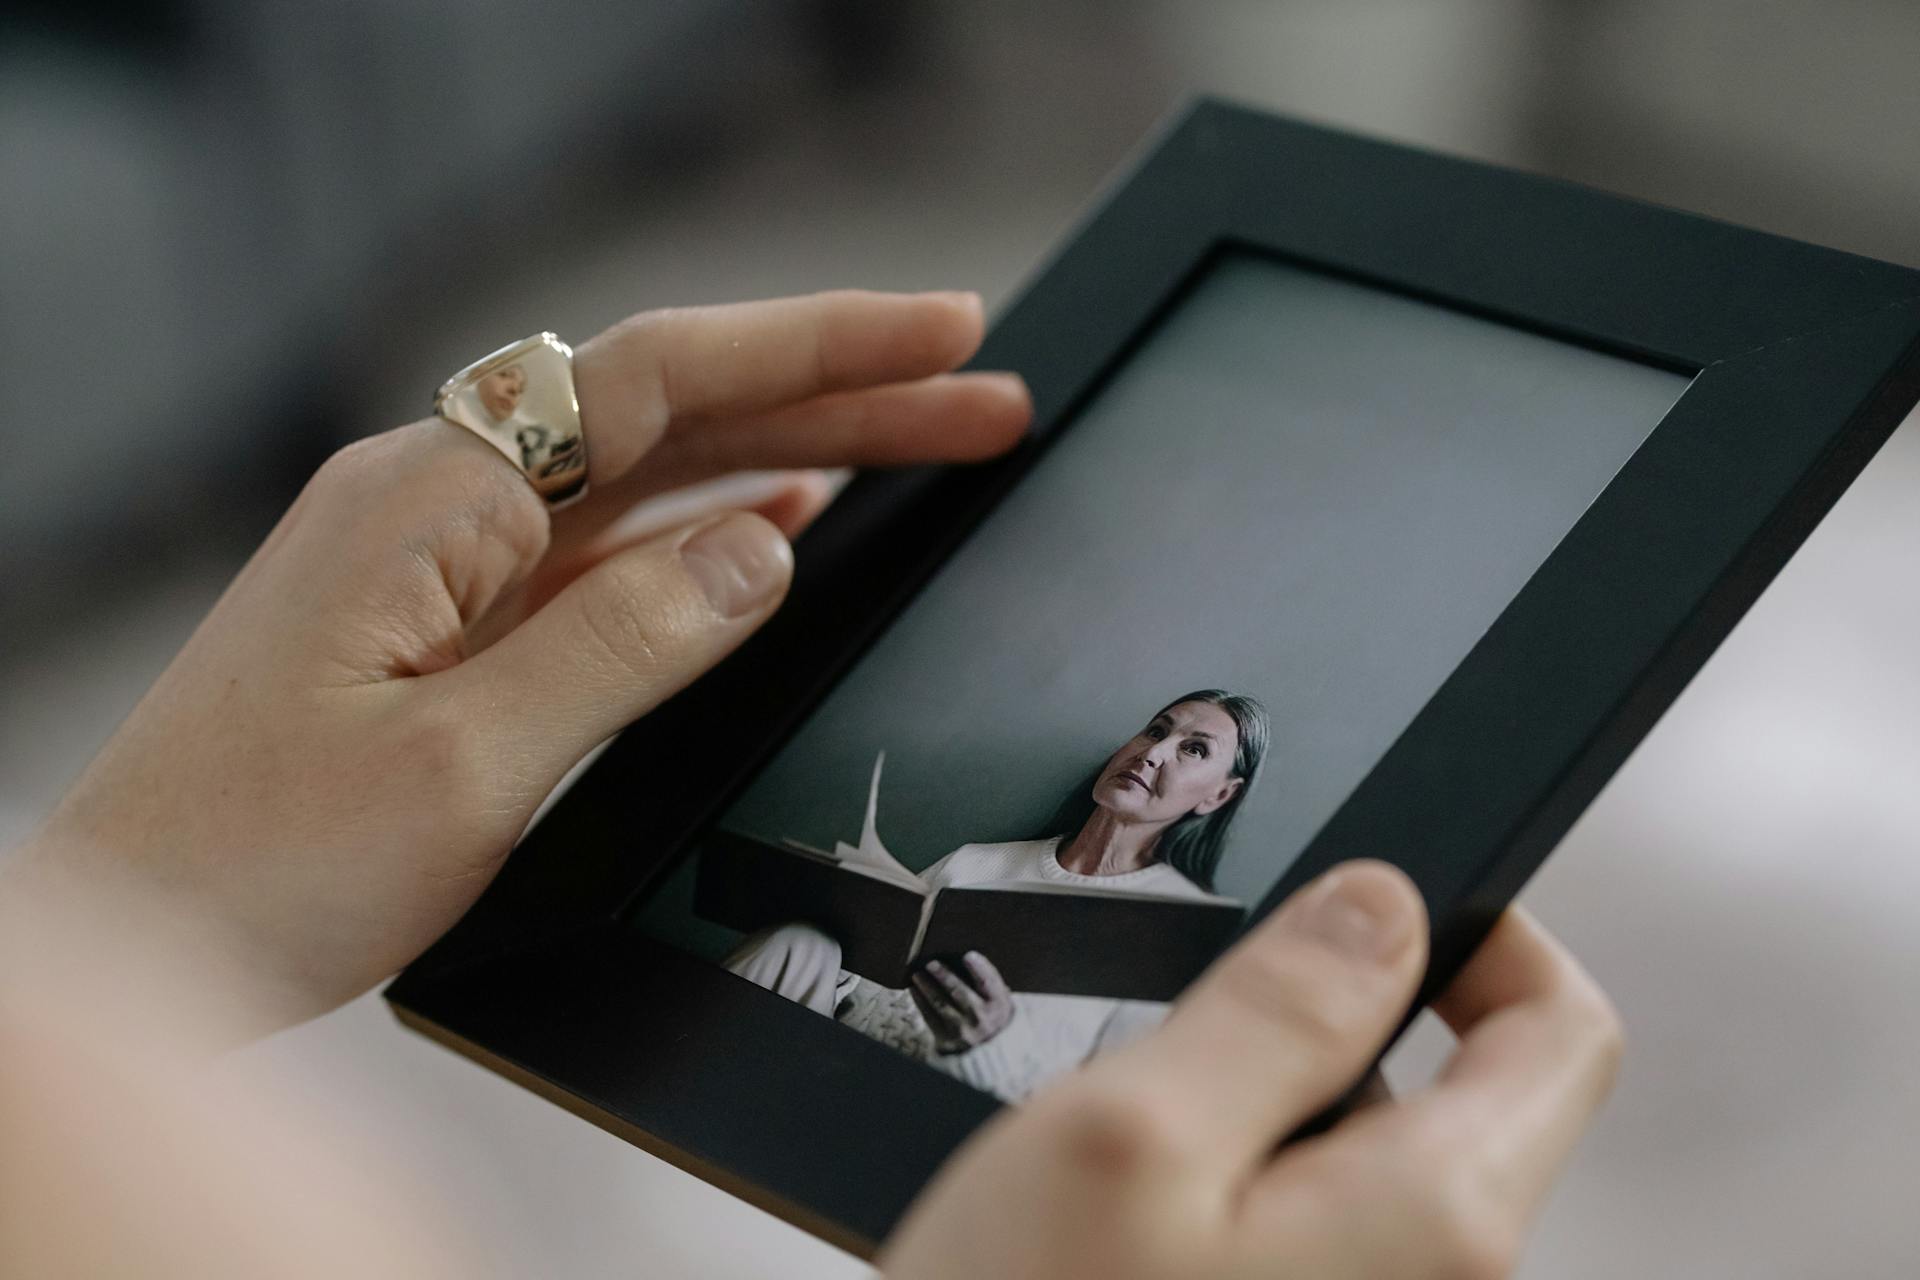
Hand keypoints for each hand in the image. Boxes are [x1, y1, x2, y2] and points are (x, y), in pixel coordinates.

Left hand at [0, 290, 1029, 1036]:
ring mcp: (441, 554)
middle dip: (840, 396)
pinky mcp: (447, 615)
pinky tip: (778, 526)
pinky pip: (605, 547)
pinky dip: (706, 531)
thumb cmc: (254, 862)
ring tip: (921, 448)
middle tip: (980, 394)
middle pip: (674, 411)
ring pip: (651, 476)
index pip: (660, 377)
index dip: (819, 347)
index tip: (942, 333)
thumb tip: (763, 549)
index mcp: (433, 498)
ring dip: (790, 458)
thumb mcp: (469, 763)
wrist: (127, 939)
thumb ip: (629, 642)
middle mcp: (437, 497)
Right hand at [882, 862, 1622, 1279]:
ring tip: (1124, 1175)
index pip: (1561, 1033)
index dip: (1484, 935)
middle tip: (1176, 1057)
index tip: (1376, 904)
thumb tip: (1383, 908)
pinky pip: (1304, 1247)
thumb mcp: (1135, 1130)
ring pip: (1353, 1172)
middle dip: (1320, 1043)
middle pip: (1446, 1100)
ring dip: (1254, 1130)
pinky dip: (1227, 1205)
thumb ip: (1281, 1005)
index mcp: (1436, 1223)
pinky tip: (1122, 1242)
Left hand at [910, 951, 1015, 1052]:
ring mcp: (962, 1030)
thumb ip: (988, 981)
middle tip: (931, 963)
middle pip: (960, 992)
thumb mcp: (1000, 999)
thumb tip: (966, 956)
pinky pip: (929, 1017)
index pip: (989, 983)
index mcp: (998, 1005)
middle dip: (945, 976)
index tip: (968, 955)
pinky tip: (914, 989)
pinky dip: (920, 1001)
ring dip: (927, 987)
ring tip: (917, 974)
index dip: (980, 968)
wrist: (987, 1051)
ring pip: (941, 1004)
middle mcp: (981, 1019)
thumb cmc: (991, 1013)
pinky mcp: (946, 1039)